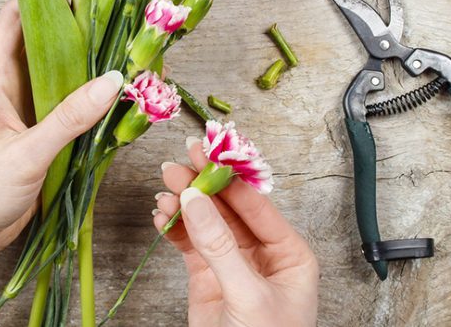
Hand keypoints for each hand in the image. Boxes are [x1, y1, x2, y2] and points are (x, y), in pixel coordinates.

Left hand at [0, 0, 122, 251]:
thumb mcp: (26, 153)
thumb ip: (69, 118)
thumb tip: (113, 79)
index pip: (14, 19)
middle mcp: (10, 86)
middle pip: (43, 41)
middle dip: (75, 24)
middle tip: (115, 13)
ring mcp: (26, 108)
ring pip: (59, 72)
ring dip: (86, 61)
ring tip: (124, 47)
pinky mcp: (39, 129)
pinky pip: (67, 102)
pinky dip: (88, 94)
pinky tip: (114, 93)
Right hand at [153, 138, 318, 326]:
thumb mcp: (248, 295)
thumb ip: (220, 246)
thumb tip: (196, 200)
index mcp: (288, 252)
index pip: (255, 204)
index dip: (228, 178)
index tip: (205, 157)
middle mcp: (262, 252)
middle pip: (227, 208)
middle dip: (201, 186)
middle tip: (177, 164)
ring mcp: (232, 261)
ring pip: (206, 222)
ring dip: (184, 204)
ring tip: (164, 191)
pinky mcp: (208, 274)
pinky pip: (189, 242)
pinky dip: (174, 227)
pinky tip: (161, 216)